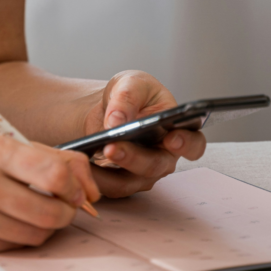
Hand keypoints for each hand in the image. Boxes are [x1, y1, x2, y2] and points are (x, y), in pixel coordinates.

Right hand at [0, 130, 99, 252]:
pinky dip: (22, 235)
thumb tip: (92, 189)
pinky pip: (14, 246)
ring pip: (36, 235)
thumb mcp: (7, 142)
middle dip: (67, 212)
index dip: (75, 186)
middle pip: (50, 212)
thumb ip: (55, 158)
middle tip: (64, 204)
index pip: (54, 175)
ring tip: (37, 210)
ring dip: (47, 226)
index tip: (75, 189)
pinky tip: (11, 218)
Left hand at [81, 71, 206, 197]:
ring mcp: (143, 173)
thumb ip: (127, 97)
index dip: (186, 145)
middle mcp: (164, 156)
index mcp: (178, 130)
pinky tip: (77, 166)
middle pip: (156, 166)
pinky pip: (109, 187)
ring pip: (130, 182)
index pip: (193, 144)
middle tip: (111, 147)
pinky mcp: (121, 182)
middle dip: (133, 158)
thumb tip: (117, 121)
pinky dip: (93, 177)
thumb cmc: (131, 94)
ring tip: (85, 159)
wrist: (108, 108)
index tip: (172, 139)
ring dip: (108, 174)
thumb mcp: (130, 83)